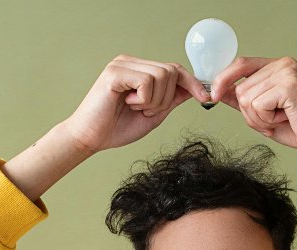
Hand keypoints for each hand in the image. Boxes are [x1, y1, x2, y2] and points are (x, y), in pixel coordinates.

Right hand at [64, 55, 209, 154]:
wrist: (90, 139)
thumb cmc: (117, 128)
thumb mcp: (154, 114)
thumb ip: (171, 100)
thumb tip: (195, 90)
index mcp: (140, 70)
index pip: (174, 69)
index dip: (192, 83)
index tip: (205, 98)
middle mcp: (132, 63)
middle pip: (172, 71)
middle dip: (166, 98)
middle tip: (146, 110)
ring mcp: (122, 65)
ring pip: (162, 76)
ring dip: (154, 101)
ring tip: (135, 108)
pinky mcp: (115, 72)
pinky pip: (147, 81)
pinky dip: (144, 99)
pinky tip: (127, 104)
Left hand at [211, 57, 296, 158]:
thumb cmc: (295, 127)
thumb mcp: (261, 112)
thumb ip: (242, 99)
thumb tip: (218, 92)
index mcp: (277, 65)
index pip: (240, 63)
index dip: (223, 79)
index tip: (213, 95)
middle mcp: (282, 64)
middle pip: (240, 87)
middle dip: (249, 112)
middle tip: (272, 119)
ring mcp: (287, 73)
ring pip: (246, 98)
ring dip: (258, 118)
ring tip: (279, 118)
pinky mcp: (289, 85)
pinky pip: (257, 105)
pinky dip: (266, 119)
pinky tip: (285, 118)